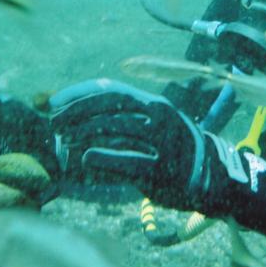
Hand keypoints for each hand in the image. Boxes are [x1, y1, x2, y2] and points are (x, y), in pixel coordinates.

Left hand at [49, 78, 258, 210]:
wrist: (211, 178)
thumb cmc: (172, 150)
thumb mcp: (152, 126)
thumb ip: (122, 119)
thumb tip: (76, 115)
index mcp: (153, 104)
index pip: (110, 89)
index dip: (79, 93)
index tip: (54, 102)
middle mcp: (159, 117)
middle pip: (110, 105)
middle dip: (76, 112)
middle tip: (54, 124)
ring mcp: (163, 142)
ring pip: (116, 128)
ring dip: (84, 133)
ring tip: (65, 142)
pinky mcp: (163, 170)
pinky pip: (128, 161)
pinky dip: (103, 158)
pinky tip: (85, 159)